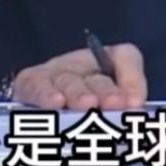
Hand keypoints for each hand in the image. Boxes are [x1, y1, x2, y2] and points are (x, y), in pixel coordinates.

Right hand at [11, 42, 147, 110]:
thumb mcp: (111, 101)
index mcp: (107, 64)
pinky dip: (45, 93)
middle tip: (115, 104)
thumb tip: (136, 108)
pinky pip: (36, 84)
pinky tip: (55, 102)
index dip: (132, 80)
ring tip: (88, 105)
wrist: (37, 106)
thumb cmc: (83, 104)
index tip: (135, 103)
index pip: (125, 58)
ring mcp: (54, 72)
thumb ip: (128, 97)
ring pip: (69, 81)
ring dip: (79, 93)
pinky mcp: (29, 81)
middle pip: (97, 77)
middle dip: (106, 91)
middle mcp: (81, 65)